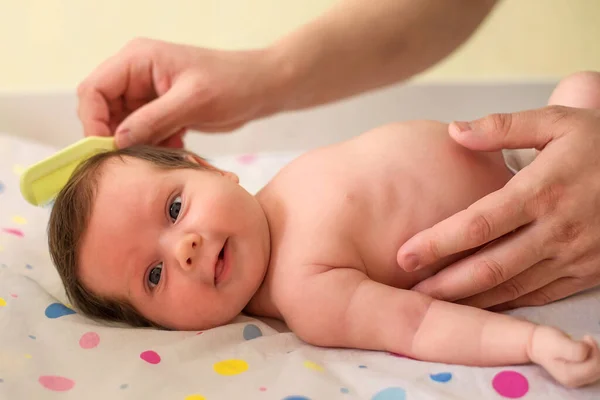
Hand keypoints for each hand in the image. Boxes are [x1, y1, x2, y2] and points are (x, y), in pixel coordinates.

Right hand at [77, 38, 282, 147]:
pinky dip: (155, 145)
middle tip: (136, 159)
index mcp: (137, 60)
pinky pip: (144, 133)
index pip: (93, 90)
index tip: (107, 151)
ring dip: (139, 144)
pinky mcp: (161, 111)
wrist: (260, 88)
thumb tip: (116, 142)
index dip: (93, 122)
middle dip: (117, 138)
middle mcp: (136, 75)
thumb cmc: (232, 83)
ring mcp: (148, 94)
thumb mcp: (192, 102)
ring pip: (124, 127)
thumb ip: (152, 120)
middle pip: (104, 111)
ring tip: (167, 150)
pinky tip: (177, 147)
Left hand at [397, 106, 599, 308]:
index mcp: (542, 190)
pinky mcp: (587, 272)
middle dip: (444, 283)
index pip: (478, 224)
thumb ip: (503, 128)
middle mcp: (557, 229)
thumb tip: (454, 131)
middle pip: (490, 265)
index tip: (404, 254)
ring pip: (511, 287)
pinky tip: (475, 307)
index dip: (437, 242)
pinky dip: (504, 304)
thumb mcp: (557, 123)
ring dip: (469, 299)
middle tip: (406, 291)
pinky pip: (538, 295)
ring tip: (431, 304)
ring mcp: (574, 255)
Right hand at [528, 326, 599, 387]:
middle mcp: (574, 382)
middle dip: (595, 353)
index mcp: (569, 375)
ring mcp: (576, 380)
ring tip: (584, 344)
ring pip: (597, 370)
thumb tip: (587, 352)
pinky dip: (593, 358)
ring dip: (595, 355)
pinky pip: (594, 370)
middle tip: (585, 339)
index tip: (585, 337)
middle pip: (597, 370)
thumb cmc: (545, 341)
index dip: (594, 350)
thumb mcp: (558, 342)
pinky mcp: (578, 376)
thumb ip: (574, 350)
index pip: (594, 366)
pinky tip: (584, 350)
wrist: (535, 344)